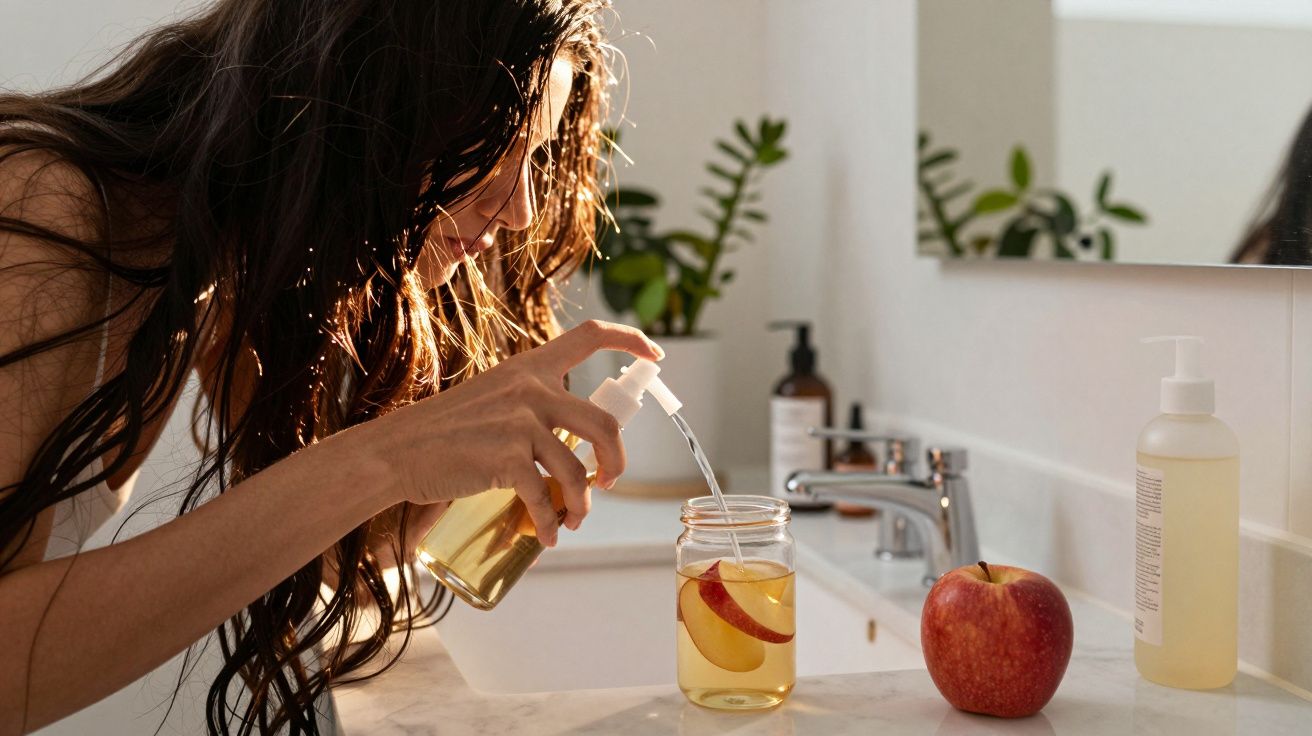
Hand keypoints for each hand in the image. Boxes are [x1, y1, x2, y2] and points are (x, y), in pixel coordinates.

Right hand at [370, 320, 662, 545]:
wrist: (397, 450)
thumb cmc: (445, 432)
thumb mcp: (494, 399)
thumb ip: (532, 407)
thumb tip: (572, 448)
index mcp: (530, 367)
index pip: (589, 337)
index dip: (631, 340)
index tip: (656, 353)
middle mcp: (530, 388)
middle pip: (605, 422)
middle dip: (617, 460)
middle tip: (608, 481)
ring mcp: (519, 422)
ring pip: (578, 469)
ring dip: (583, 504)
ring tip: (572, 520)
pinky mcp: (505, 457)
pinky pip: (545, 498)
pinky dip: (550, 524)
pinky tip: (546, 536)